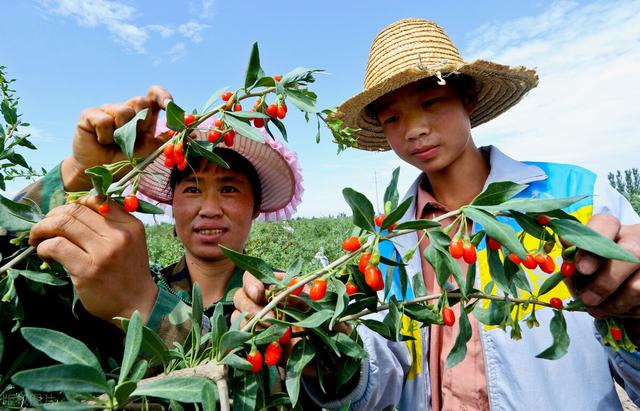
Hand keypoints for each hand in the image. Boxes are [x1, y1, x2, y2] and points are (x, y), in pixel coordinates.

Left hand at [28, 196, 157, 325]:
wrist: (138, 305)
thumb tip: (71, 210)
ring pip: (62, 224)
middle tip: (43, 228)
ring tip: (38, 240)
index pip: (95, 200)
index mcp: (130, 225)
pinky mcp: (87, 269)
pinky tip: (46, 256)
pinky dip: (43, 248)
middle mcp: (119, 234)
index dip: (72, 205)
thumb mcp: (129, 242)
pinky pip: (56, 246)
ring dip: (42, 230)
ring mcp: (103, 252)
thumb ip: (109, 225)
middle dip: (51, 216)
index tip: (63, 217)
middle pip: (74, 210)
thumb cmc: (128, 274)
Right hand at [61, 85, 172, 190]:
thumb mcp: (149, 151)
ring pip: (123, 111)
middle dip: (141, 123)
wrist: (99, 173)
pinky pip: (104, 121)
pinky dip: (105, 137)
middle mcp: (126, 109)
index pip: (154, 95)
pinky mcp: (90, 115)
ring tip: (114, 144)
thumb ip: (164, 140)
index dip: (163, 97)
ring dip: (122, 134)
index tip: (169, 106)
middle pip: (141, 101)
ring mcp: (107, 110)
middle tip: (133, 139)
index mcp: (143, 116)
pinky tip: (101, 142)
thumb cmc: (125, 161)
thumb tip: (187, 131)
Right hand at [232, 272, 351, 371]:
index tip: (260, 294)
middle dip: (251, 307)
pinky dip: (250, 343)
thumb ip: (308, 299)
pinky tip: (264, 350)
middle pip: (240, 297)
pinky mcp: (255, 344)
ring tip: (272, 335)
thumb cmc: (323, 324)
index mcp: (274, 288)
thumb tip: (291, 294)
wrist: (326, 355)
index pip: (251, 278)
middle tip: (267, 318)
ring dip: (251, 325)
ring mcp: (255, 324)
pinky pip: (241, 340)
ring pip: (238, 317)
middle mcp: (261, 303)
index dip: (252, 284)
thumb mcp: (320, 308)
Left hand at [567, 214, 639, 336]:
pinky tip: (619, 310)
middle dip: (605, 282)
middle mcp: (637, 239)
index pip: (605, 224)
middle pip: (630, 255)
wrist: (625, 279)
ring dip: (615, 304)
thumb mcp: (582, 260)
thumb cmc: (595, 268)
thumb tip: (568, 271)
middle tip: (587, 299)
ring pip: (639, 286)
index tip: (580, 269)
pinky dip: (629, 311)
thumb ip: (574, 262)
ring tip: (598, 310)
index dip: (592, 246)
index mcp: (613, 229)